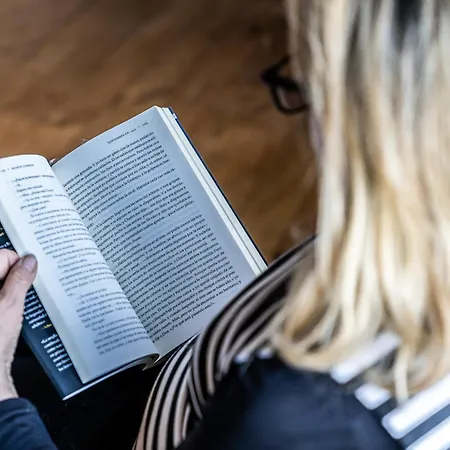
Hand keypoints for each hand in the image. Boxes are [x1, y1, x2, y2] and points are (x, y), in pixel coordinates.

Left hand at [0, 250, 36, 400]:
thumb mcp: (10, 305)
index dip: (18, 265)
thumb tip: (30, 261)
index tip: (29, 276)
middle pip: (2, 270)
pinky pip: (3, 301)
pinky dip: (9, 304)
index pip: (3, 256)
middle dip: (16, 277)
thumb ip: (20, 279)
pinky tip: (12, 317)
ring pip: (3, 287)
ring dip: (13, 291)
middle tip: (27, 291)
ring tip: (19, 307)